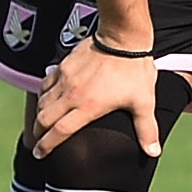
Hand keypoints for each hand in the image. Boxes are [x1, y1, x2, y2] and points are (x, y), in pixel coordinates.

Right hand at [33, 36, 161, 157]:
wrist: (123, 37)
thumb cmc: (135, 70)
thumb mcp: (144, 102)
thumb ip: (147, 129)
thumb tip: (153, 153)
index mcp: (88, 107)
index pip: (59, 132)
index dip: (47, 145)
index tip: (39, 154)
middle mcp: (71, 95)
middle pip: (44, 119)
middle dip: (38, 133)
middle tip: (38, 142)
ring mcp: (65, 79)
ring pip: (42, 102)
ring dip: (39, 115)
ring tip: (42, 124)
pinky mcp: (64, 66)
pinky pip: (45, 83)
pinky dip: (42, 94)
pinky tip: (46, 98)